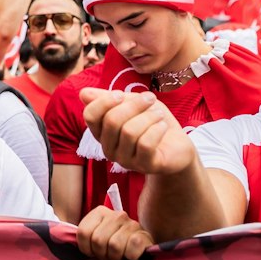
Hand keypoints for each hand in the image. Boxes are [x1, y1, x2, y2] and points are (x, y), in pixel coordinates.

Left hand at [75, 206, 154, 259]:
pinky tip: (130, 257)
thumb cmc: (113, 245)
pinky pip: (131, 250)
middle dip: (101, 255)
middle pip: (98, 240)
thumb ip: (82, 237)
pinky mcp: (143, 235)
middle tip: (107, 257)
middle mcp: (116, 214)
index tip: (92, 253)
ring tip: (117, 257)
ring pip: (114, 246)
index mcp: (99, 212)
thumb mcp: (95, 237)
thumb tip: (57, 239)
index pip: (83, 232)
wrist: (140, 248)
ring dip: (115, 258)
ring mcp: (131, 223)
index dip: (86, 249)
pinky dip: (129, 258)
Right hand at [80, 89, 196, 176]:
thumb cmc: (150, 121)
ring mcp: (126, 160)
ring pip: (130, 131)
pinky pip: (146, 144)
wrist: (177, 145)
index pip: (90, 116)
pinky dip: (157, 129)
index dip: (104, 101)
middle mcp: (109, 149)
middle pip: (112, 121)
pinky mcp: (145, 166)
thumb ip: (108, 99)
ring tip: (160, 113)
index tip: (121, 94)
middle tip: (150, 98)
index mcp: (102, 133)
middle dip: (134, 104)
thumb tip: (83, 93)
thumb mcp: (131, 104)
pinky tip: (163, 126)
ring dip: (149, 116)